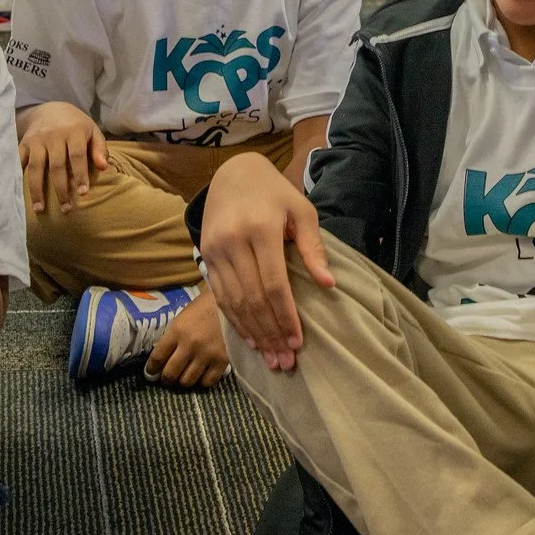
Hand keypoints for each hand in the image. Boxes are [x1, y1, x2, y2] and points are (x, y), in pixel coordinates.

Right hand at [17, 98, 107, 213]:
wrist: (50, 109)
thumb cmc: (76, 126)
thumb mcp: (92, 131)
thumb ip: (99, 149)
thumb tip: (104, 168)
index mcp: (74, 131)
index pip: (77, 156)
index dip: (80, 175)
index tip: (83, 194)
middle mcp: (53, 135)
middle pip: (56, 166)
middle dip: (61, 189)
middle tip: (66, 209)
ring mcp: (36, 139)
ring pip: (36, 167)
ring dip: (36, 190)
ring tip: (39, 209)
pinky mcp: (24, 143)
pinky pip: (20, 162)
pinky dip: (18, 177)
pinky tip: (20, 194)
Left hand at [145, 289, 230, 387]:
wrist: (233, 303)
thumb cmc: (205, 307)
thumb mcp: (184, 316)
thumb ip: (173, 336)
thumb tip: (163, 357)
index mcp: (177, 330)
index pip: (157, 357)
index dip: (151, 369)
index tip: (151, 373)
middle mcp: (190, 345)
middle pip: (171, 373)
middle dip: (166, 379)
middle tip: (167, 379)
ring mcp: (206, 355)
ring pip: (188, 381)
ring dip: (183, 381)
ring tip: (185, 377)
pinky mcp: (222, 361)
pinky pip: (207, 382)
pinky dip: (202, 382)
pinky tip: (202, 376)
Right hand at [199, 154, 334, 372]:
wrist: (233, 174)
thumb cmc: (276, 194)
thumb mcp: (301, 211)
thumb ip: (313, 248)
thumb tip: (328, 285)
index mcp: (260, 229)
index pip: (273, 285)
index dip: (286, 317)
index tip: (298, 342)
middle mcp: (233, 242)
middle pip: (253, 299)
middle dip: (270, 334)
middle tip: (286, 360)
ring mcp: (215, 250)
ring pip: (234, 303)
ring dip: (253, 334)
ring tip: (270, 358)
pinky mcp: (205, 256)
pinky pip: (220, 296)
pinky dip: (235, 321)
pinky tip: (251, 339)